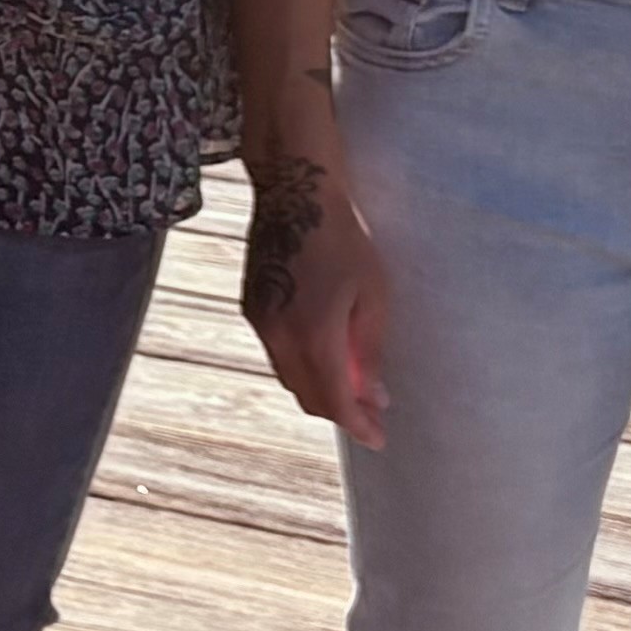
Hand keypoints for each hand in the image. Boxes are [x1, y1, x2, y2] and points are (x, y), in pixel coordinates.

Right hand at [237, 100, 388, 445]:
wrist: (295, 194)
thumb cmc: (343, 239)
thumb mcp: (373, 295)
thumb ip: (369, 350)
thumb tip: (373, 394)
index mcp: (315, 334)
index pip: (334, 400)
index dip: (357, 424)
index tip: (378, 437)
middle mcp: (280, 335)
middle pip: (308, 396)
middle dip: (339, 411)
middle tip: (371, 412)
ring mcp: (261, 322)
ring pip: (290, 377)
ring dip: (319, 389)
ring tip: (351, 384)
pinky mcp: (252, 308)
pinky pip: (277, 354)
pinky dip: (302, 365)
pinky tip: (325, 355)